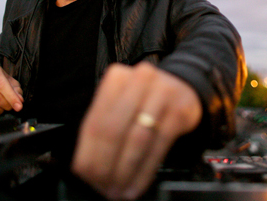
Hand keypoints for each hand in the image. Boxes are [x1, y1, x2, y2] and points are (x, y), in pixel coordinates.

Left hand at [71, 62, 201, 199]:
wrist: (181, 88)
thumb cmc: (143, 100)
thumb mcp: (120, 104)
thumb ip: (101, 128)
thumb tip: (86, 165)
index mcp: (116, 78)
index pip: (95, 122)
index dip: (89, 154)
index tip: (85, 175)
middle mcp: (139, 81)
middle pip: (114, 130)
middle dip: (105, 164)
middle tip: (102, 186)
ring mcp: (162, 94)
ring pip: (137, 140)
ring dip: (125, 170)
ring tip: (118, 189)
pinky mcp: (179, 110)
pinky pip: (159, 146)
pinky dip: (145, 170)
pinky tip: (137, 184)